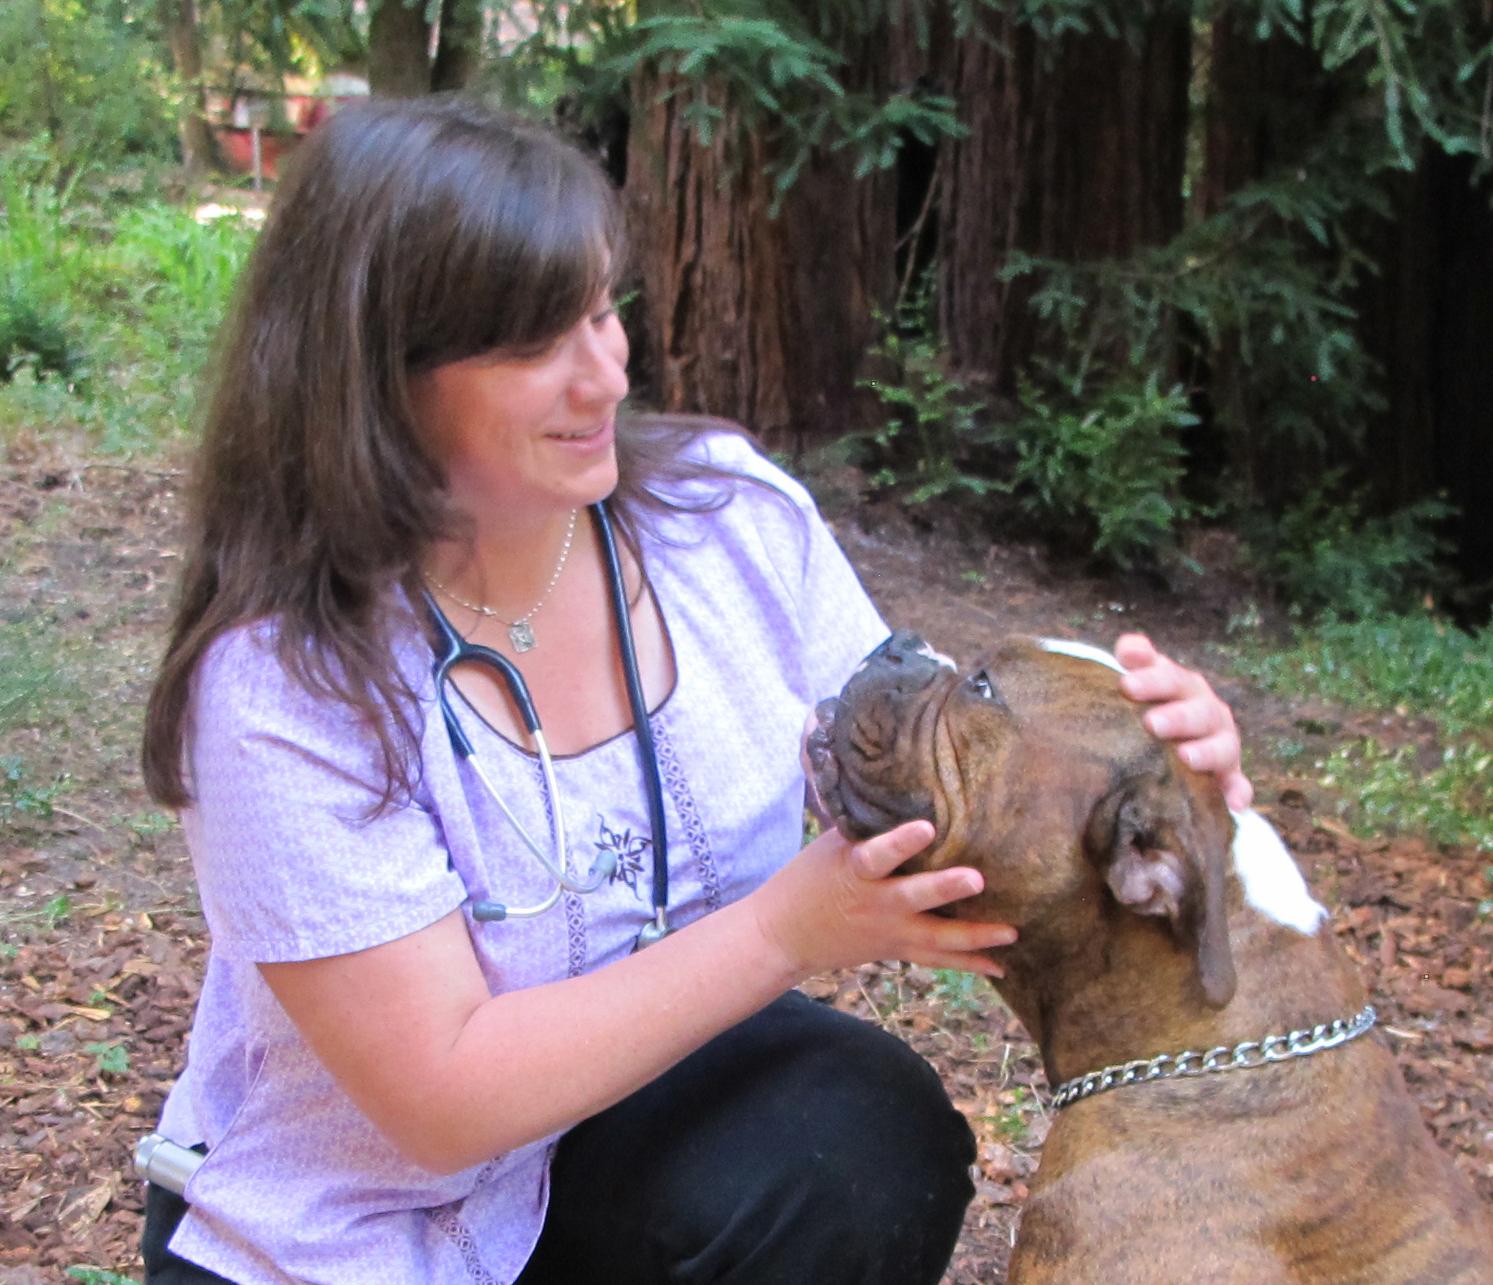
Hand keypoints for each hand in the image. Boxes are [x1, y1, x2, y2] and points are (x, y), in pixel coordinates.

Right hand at [748, 819, 1016, 983]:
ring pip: (935, 937)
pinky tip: (1000, 967)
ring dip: (974, 935)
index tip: (926, 827)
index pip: (877, 854)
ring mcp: (889, 931)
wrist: (786, 935)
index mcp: (854, 870)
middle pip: (914, 897)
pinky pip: (936, 960)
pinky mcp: (897, 949)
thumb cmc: (810, 876)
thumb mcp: (827, 841)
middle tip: (977, 879)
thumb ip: (854, 810)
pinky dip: (968, 963)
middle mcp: (875, 902)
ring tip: (1011, 931)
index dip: (900, 843)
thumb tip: (856, 751)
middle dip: (944, 889)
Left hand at [1114, 633, 1252, 810]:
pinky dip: (1239, 792)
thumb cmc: (1152, 704)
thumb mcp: (1145, 679)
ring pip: (1222, 747)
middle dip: (1177, 717)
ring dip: (1206, 752)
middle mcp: (1208, 712)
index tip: (1125, 685)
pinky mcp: (1229, 776)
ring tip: (1185, 757)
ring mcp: (1222, 744)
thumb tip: (1128, 647)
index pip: (1171, 678)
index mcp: (1185, 687)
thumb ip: (1138, 658)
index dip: (1151, 680)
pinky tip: (1235, 803)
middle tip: (1150, 723)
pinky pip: (1238, 784)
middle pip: (1198, 712)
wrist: (1176, 738)